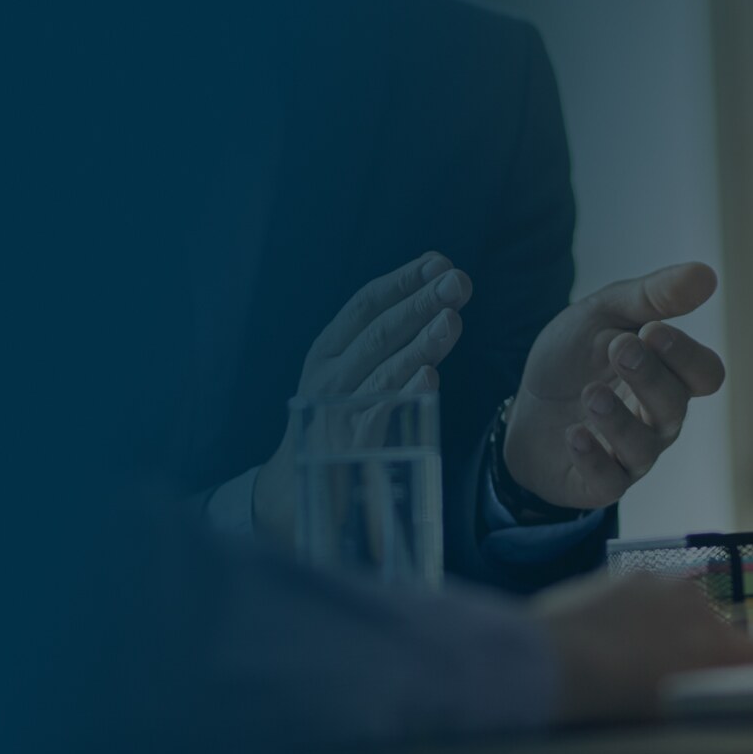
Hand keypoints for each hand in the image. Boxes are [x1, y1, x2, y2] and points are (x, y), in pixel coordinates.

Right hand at [257, 252, 471, 539]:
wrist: (293, 491)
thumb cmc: (338, 423)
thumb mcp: (354, 375)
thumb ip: (390, 344)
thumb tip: (440, 301)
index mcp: (330, 350)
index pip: (367, 303)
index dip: (403, 280)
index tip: (440, 262)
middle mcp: (329, 374)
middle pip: (378, 330)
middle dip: (420, 302)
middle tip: (459, 282)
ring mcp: (337, 409)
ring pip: (381, 368)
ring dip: (419, 343)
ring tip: (451, 320)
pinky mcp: (349, 446)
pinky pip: (379, 417)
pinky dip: (404, 396)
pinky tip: (430, 380)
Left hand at [503, 263, 728, 510]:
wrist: (523, 406)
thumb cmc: (575, 358)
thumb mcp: (604, 314)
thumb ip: (653, 296)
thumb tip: (707, 275)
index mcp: (670, 376)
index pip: (704, 374)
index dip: (686, 356)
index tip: (652, 330)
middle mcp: (659, 419)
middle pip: (675, 406)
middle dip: (650, 377)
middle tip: (619, 349)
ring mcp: (631, 454)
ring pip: (642, 446)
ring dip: (617, 419)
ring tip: (590, 394)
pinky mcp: (599, 482)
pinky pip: (608, 480)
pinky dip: (591, 457)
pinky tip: (573, 434)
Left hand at [531, 573, 752, 725]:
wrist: (548, 663)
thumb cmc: (612, 701)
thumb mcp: (666, 714)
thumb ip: (703, 700)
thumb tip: (716, 700)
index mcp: (715, 643)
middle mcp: (698, 605)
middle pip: (722, 631)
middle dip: (708, 651)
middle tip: (677, 678)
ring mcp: (663, 584)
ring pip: (685, 609)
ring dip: (674, 628)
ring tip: (638, 654)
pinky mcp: (629, 574)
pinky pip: (651, 595)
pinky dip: (643, 612)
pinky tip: (614, 633)